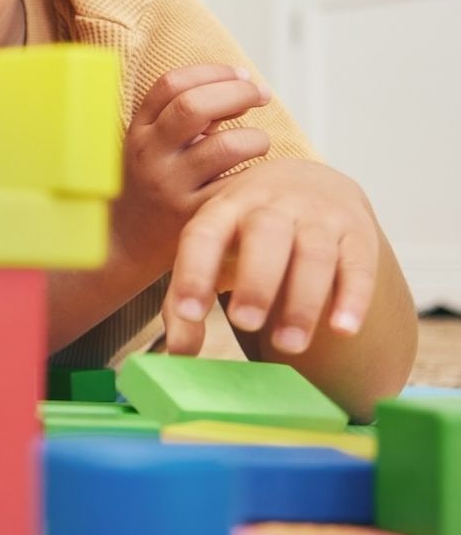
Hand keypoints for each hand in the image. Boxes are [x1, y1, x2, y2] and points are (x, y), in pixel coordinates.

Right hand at [109, 65, 271, 282]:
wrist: (122, 245)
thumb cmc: (147, 186)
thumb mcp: (147, 147)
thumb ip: (181, 118)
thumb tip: (239, 88)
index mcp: (138, 131)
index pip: (171, 84)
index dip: (212, 72)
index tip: (240, 74)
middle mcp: (150, 155)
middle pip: (195, 106)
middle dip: (238, 92)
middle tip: (261, 95)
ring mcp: (170, 187)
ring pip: (226, 146)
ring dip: (256, 137)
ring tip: (258, 143)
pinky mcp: (193, 216)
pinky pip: (238, 186)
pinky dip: (257, 175)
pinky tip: (258, 176)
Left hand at [163, 157, 379, 356]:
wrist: (309, 181)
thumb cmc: (245, 230)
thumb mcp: (211, 249)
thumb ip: (188, 297)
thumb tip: (177, 352)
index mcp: (225, 208)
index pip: (204, 234)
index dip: (194, 272)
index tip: (188, 314)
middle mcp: (272, 205)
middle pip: (265, 235)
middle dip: (256, 281)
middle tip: (244, 322)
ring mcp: (319, 217)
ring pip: (314, 254)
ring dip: (302, 301)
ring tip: (289, 345)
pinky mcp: (358, 235)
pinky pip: (358, 266)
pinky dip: (353, 298)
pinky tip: (343, 329)